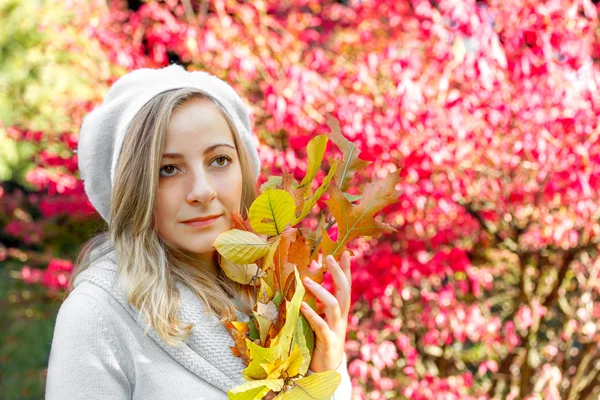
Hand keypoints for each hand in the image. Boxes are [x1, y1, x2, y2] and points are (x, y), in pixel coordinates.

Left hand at [300, 250, 351, 372]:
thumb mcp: (321, 319)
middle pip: (344, 291)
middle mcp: (341, 318)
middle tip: (329, 257)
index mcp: (340, 312)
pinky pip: (320, 325)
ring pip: (333, 305)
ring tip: (306, 280)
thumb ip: (317, 302)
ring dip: (321, 291)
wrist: (327, 370)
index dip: (347, 270)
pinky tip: (302, 306)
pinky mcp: (327, 341)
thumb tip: (307, 280)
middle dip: (338, 273)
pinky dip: (312, 314)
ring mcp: (335, 329)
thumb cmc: (321, 342)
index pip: (346, 286)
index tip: (346, 252)